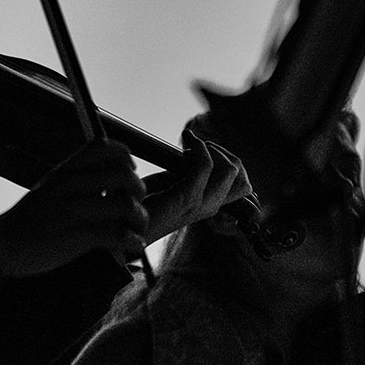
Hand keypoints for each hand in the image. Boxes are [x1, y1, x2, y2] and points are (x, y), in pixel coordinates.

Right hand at [0, 138, 147, 278]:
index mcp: (65, 170)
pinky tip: (130, 245)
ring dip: (139, 219)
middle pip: (124, 174)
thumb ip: (73, 179)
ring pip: (126, 204)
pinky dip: (131, 241)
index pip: (105, 147)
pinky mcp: (77, 235)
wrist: (1, 244)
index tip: (129, 171)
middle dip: (138, 190)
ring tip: (136, 229)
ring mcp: (74, 208)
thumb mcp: (48, 187)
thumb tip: (104, 181)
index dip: (125, 157)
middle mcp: (71, 184)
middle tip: (134, 204)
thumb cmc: (27, 220)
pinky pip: (118, 234)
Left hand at [140, 127, 251, 242]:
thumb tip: (192, 153)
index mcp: (207, 205)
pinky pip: (205, 165)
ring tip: (191, 146)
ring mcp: (199, 205)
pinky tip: (186, 139)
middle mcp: (209, 208)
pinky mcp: (185, 198)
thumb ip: (182, 174)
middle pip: (243, 180)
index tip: (203, 152)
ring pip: (231, 171)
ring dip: (212, 148)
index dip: (229, 161)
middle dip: (224, 153)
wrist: (121, 226)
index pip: (242, 187)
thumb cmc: (138, 203)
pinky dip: (198, 146)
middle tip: (198, 148)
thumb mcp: (166, 186)